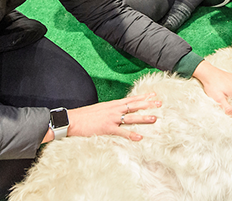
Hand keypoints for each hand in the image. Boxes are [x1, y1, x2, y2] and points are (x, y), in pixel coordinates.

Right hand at [42, 94, 161, 143]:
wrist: (72, 119)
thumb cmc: (84, 116)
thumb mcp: (100, 109)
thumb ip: (110, 110)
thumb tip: (118, 111)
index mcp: (112, 104)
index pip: (131, 99)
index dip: (143, 96)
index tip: (153, 94)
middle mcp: (114, 110)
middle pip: (134, 105)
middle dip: (148, 104)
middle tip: (160, 103)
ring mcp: (111, 119)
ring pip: (131, 118)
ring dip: (143, 118)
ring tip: (155, 118)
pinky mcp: (106, 128)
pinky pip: (121, 132)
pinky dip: (130, 135)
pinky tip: (139, 137)